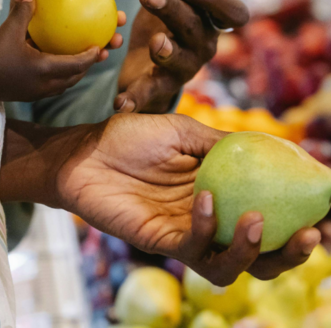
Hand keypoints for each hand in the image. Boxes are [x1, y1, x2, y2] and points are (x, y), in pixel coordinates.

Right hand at [0, 0, 125, 102]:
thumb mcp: (6, 31)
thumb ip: (20, 11)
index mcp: (44, 70)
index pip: (77, 65)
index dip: (92, 56)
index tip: (102, 46)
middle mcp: (46, 85)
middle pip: (77, 76)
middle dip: (93, 63)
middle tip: (104, 50)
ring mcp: (40, 92)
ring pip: (68, 82)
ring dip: (80, 70)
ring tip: (89, 57)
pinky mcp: (33, 95)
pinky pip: (56, 85)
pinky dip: (65, 74)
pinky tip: (62, 63)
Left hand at [57, 114, 320, 285]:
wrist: (87, 151)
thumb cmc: (131, 136)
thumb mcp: (184, 131)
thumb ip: (224, 144)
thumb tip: (276, 147)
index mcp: (219, 190)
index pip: (268, 210)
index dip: (301, 216)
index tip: (327, 210)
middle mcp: (208, 217)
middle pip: (259, 249)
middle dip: (291, 250)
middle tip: (312, 234)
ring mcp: (184, 232)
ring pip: (231, 263)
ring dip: (253, 250)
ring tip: (258, 221)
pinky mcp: (159, 241)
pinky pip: (193, 248)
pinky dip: (206, 228)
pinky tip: (203, 199)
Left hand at [115, 0, 248, 113]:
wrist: (149, 67)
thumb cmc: (162, 25)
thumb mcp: (170, 1)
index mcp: (210, 23)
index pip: (230, 11)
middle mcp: (203, 47)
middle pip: (196, 27)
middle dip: (174, 8)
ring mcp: (184, 70)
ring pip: (179, 59)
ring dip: (166, 49)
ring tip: (155, 42)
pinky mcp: (161, 88)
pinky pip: (149, 93)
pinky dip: (135, 98)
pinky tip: (119, 103)